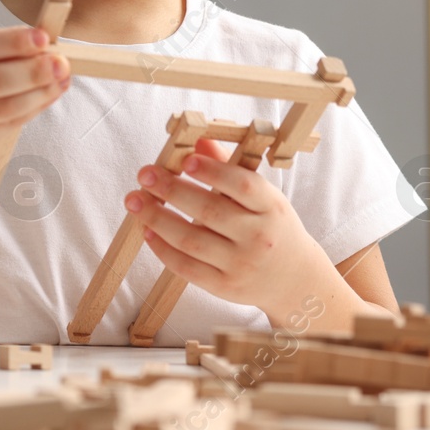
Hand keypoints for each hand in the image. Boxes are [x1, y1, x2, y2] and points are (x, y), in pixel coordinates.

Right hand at [0, 26, 70, 170]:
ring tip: (61, 79)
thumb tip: (44, 45)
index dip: (13, 42)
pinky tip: (49, 95)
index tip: (43, 38)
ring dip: (39, 93)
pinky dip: (34, 109)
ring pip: (3, 108)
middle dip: (31, 71)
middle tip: (61, 63)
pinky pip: (8, 125)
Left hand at [124, 137, 333, 316]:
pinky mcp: (225, 288)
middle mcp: (259, 237)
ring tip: (134, 200)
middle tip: (145, 174)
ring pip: (192, 240)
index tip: (184, 159)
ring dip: (157, 218)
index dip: (213, 171)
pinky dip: (162, 248)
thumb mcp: (263, 197)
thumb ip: (229, 168)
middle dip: (172, 190)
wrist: (295, 280)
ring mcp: (242, 265)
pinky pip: (186, 268)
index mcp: (272, 208)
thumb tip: (197, 141)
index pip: (244, 186)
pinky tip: (146, 230)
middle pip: (210, 212)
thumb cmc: (271, 227)